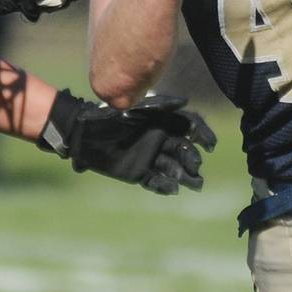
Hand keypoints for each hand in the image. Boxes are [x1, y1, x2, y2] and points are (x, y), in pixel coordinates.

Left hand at [36, 90, 217, 193]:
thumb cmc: (108, 115)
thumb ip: (159, 104)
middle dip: (193, 159)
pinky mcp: (138, 173)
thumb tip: (184, 102)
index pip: (190, 127)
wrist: (82, 132)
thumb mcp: (134, 108)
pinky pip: (156, 181)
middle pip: (185, 151)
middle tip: (195, 166)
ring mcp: (150, 158)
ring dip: (185, 176)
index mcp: (162, 123)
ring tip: (194, 183)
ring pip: (173, 169)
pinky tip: (172, 189)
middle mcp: (160, 140)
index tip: (209, 144)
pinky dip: (165, 186)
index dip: (202, 134)